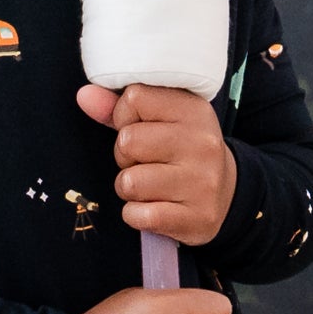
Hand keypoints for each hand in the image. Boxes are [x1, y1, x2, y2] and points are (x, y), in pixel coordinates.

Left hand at [75, 82, 236, 245]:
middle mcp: (202, 144)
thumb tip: (84, 95)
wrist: (228, 197)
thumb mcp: (161, 122)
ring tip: (150, 186)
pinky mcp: (195, 217)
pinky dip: (136, 215)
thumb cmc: (182, 153)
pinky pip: (137, 215)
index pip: (135, 98)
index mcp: (194, 111)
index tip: (141, 128)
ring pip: (129, 182)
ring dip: (129, 188)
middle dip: (125, 156)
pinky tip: (155, 209)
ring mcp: (201, 183)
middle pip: (128, 141)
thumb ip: (119, 108)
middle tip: (146, 162)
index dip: (124, 116)